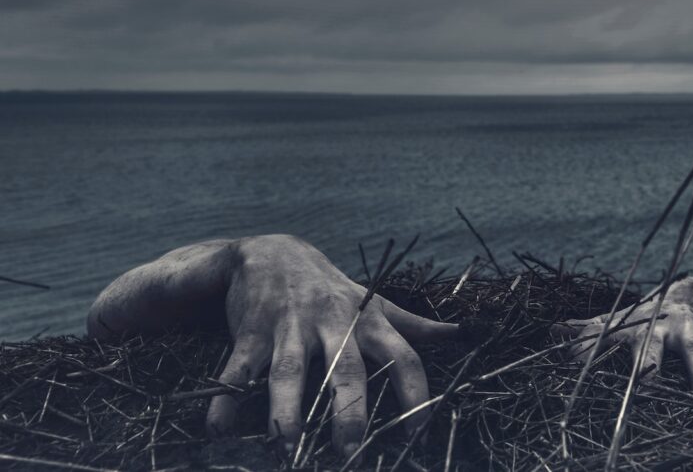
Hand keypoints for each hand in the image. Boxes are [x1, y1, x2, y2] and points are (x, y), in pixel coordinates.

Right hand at [87, 235, 457, 458]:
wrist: (271, 253)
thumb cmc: (333, 291)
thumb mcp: (374, 303)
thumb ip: (416, 325)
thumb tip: (464, 334)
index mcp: (367, 320)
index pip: (402, 354)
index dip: (415, 389)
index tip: (421, 428)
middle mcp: (331, 323)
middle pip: (345, 367)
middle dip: (348, 408)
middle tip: (350, 449)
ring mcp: (289, 327)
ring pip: (288, 372)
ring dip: (287, 410)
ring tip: (287, 446)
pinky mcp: (249, 333)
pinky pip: (237, 370)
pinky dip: (225, 399)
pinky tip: (218, 430)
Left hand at [560, 276, 692, 389]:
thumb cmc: (648, 318)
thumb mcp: (617, 322)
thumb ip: (587, 332)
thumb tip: (552, 331)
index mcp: (635, 331)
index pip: (607, 343)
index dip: (593, 357)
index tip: (583, 375)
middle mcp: (665, 332)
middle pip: (654, 351)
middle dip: (649, 370)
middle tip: (643, 393)